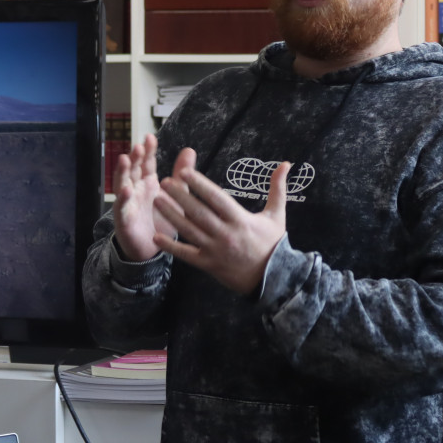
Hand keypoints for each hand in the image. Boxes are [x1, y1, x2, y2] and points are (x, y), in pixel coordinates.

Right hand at [112, 134, 172, 260]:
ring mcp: (127, 203)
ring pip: (122, 183)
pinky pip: (121, 208)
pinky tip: (126, 190)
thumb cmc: (162, 220)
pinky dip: (122, 199)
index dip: (147, 151)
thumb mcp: (175, 196)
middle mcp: (135, 189)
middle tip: (139, 146)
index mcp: (147, 183)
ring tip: (125, 159)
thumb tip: (189, 150)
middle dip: (134, 157)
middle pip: (132, 169)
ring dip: (123, 172)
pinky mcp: (124, 219)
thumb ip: (181, 174)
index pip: (146, 163)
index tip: (150, 138)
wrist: (151, 248)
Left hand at [153, 149, 289, 295]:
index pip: (217, 199)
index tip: (185, 171)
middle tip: (164, 181)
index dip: (200, 185)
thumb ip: (278, 188)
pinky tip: (156, 235)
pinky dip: (171, 246)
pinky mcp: (208, 265)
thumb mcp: (277, 215)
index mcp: (241, 220)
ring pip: (189, 231)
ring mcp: (215, 251)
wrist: (273, 278)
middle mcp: (226, 234)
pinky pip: (187, 255)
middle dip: (180, 196)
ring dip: (171, 216)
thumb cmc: (273, 243)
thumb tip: (286, 164)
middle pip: (199, 212)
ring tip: (157, 200)